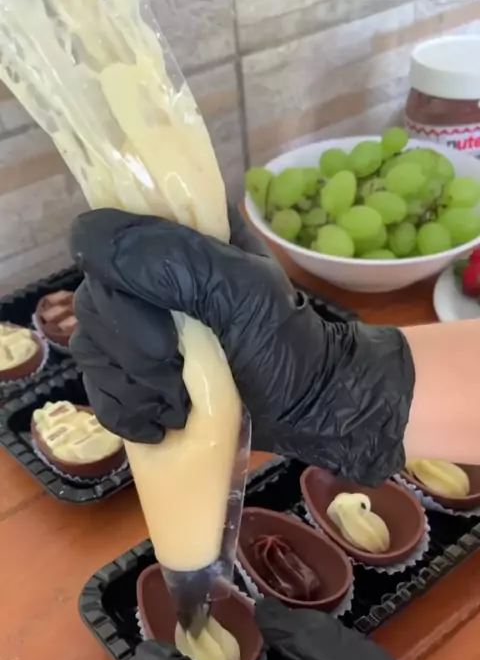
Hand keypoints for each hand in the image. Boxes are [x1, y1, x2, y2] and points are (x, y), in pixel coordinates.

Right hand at [70, 208, 414, 484]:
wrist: (303, 407)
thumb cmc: (283, 344)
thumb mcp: (241, 291)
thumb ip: (172, 260)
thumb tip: (90, 241)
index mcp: (175, 235)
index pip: (102, 244)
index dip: (120, 290)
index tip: (165, 334)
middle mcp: (148, 275)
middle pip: (94, 305)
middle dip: (136, 354)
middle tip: (178, 377)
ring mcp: (139, 325)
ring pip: (92, 349)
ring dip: (134, 388)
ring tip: (179, 405)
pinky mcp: (135, 371)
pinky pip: (98, 388)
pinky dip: (125, 412)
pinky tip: (159, 424)